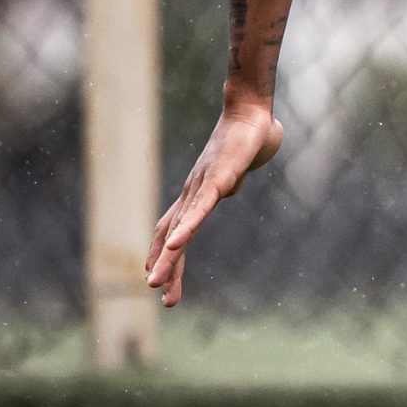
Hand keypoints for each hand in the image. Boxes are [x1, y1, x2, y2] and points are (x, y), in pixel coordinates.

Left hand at [145, 89, 284, 305]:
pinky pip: (199, 208)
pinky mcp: (218, 177)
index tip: (161, 281)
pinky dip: (186, 227)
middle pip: (171, 234)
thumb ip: (233, 178)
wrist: (251, 109)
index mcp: (199, 193)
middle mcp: (193, 192)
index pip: (175, 228)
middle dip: (166, 267)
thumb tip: (231, 185)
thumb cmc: (250, 135)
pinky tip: (176, 245)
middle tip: (160, 297)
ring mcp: (203, 185)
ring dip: (167, 257)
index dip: (166, 255)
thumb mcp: (240, 166)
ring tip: (155, 283)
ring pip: (181, 226)